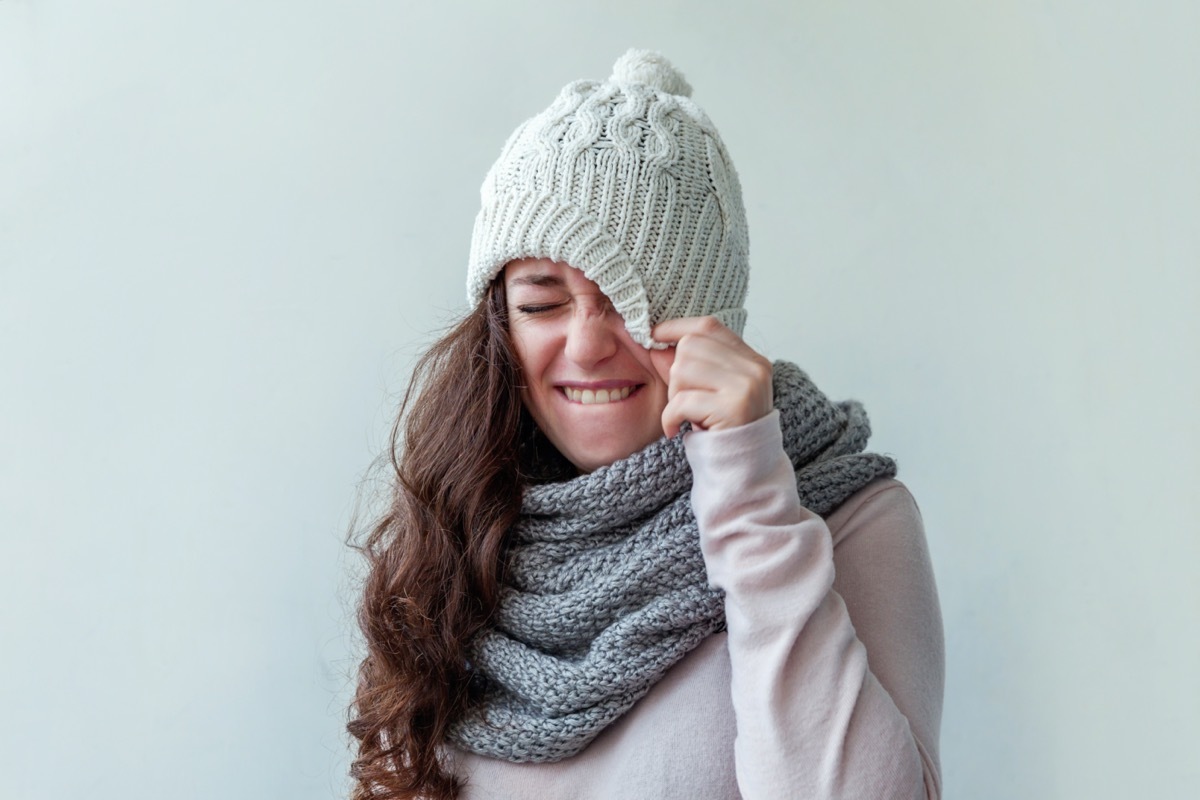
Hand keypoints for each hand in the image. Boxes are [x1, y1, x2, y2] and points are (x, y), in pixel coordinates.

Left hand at [649, 316, 773, 438]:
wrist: (747, 474)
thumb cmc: (724, 431)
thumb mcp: (710, 393)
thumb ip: (689, 366)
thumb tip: (653, 340)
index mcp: (752, 360)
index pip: (709, 327)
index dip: (677, 328)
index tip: (655, 336)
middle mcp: (754, 368)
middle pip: (690, 346)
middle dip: (675, 374)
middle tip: (682, 402)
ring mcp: (747, 386)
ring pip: (683, 370)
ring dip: (674, 396)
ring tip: (686, 416)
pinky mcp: (733, 408)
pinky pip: (682, 401)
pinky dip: (670, 417)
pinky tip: (675, 430)